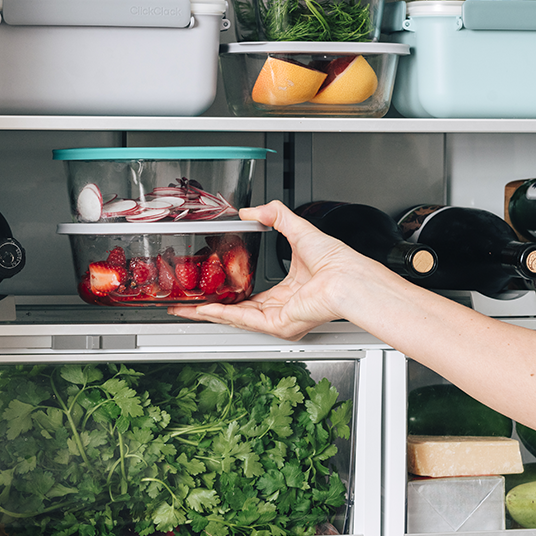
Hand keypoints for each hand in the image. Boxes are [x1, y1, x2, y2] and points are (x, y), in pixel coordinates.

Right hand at [167, 200, 380, 339]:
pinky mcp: (278, 325)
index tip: (212, 287)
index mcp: (289, 292)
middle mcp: (283, 309)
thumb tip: (252, 211)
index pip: (252, 296)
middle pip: (238, 310)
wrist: (348, 277)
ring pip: (236, 317)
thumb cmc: (337, 262)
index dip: (230, 291)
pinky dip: (222, 314)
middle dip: (211, 307)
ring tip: (188, 307)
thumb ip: (275, 216)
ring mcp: (280, 319)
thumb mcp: (298, 230)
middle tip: (190, 302)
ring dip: (210, 312)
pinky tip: (205, 309)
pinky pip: (244, 320)